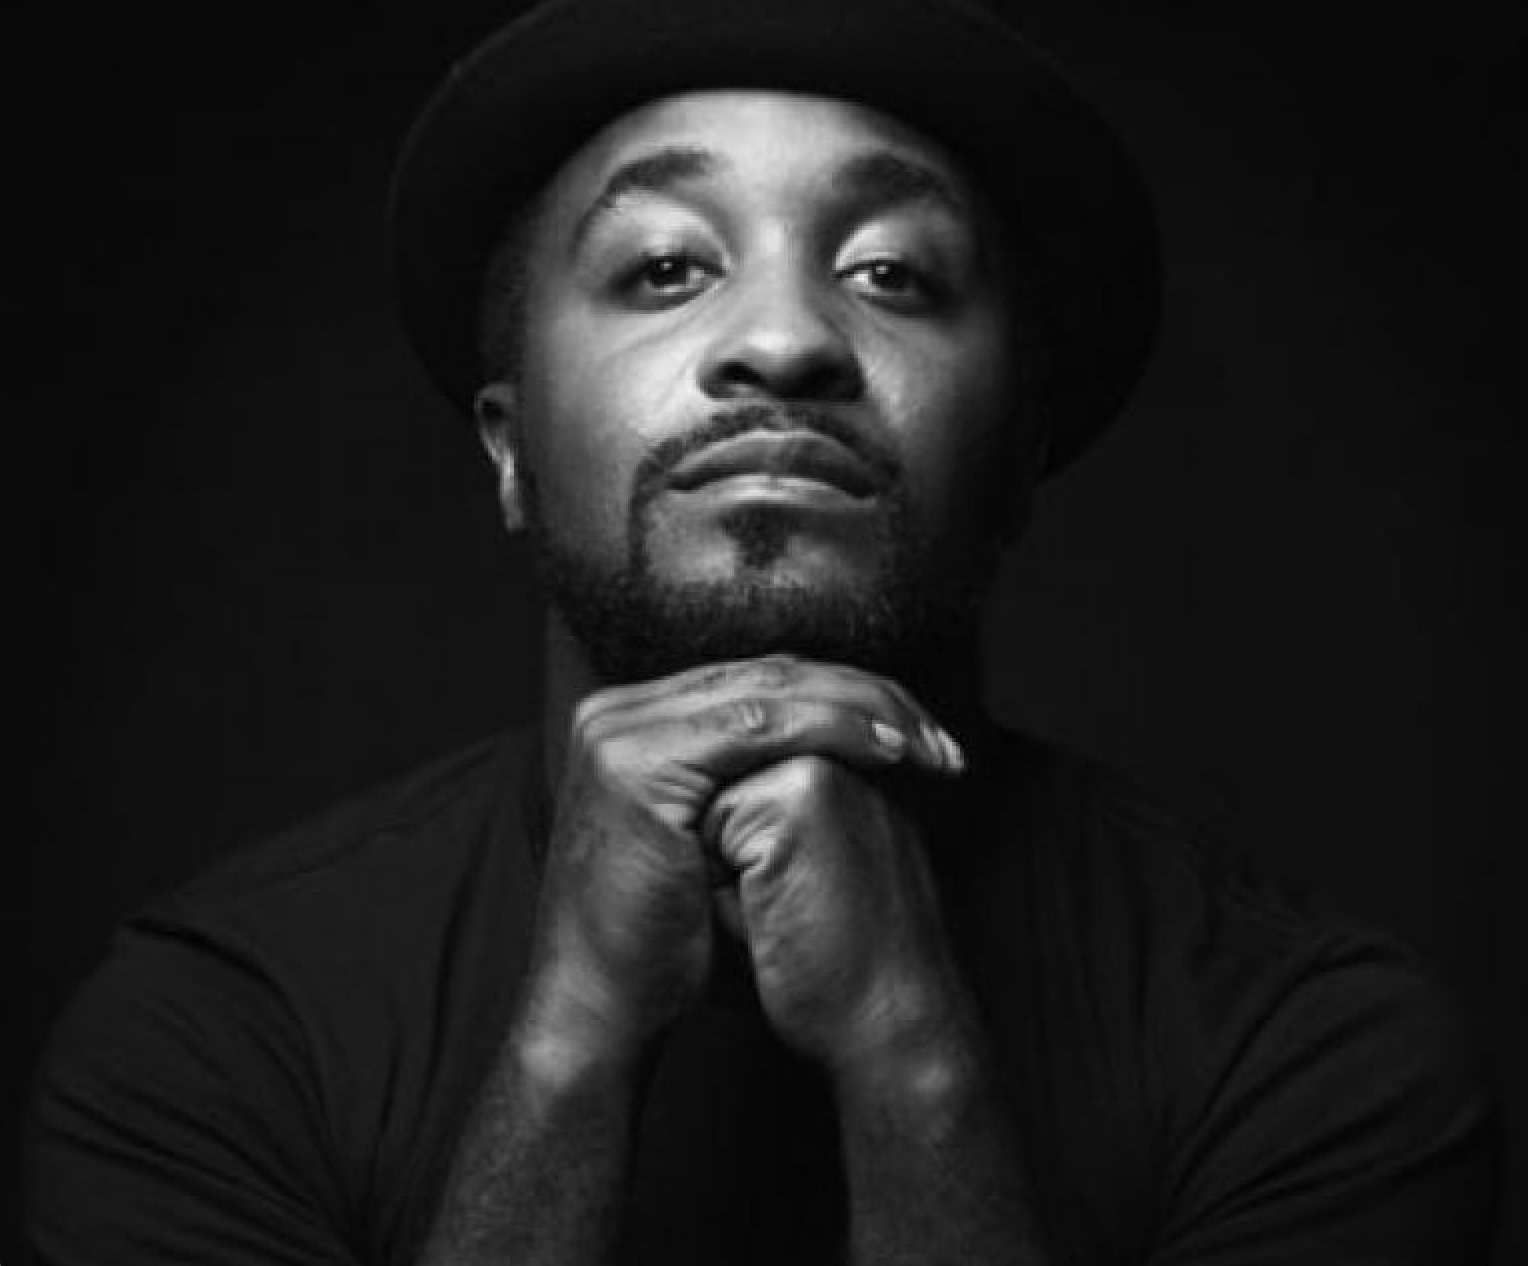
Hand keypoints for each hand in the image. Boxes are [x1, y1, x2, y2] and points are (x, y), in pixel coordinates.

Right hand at [518, 657, 960, 1076]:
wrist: (601, 1012)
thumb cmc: (664, 945)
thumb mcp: (710, 845)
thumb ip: (747, 786)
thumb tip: (834, 758)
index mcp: (629, 721)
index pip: (756, 682)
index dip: (843, 697)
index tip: (918, 732)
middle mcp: (616, 712)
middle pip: (766, 676)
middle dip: (865, 698)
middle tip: (940, 736)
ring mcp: (619, 732)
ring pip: (770, 692)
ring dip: (862, 709)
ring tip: (927, 742)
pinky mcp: (637, 763)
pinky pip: (757, 727)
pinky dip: (833, 730)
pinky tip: (887, 749)